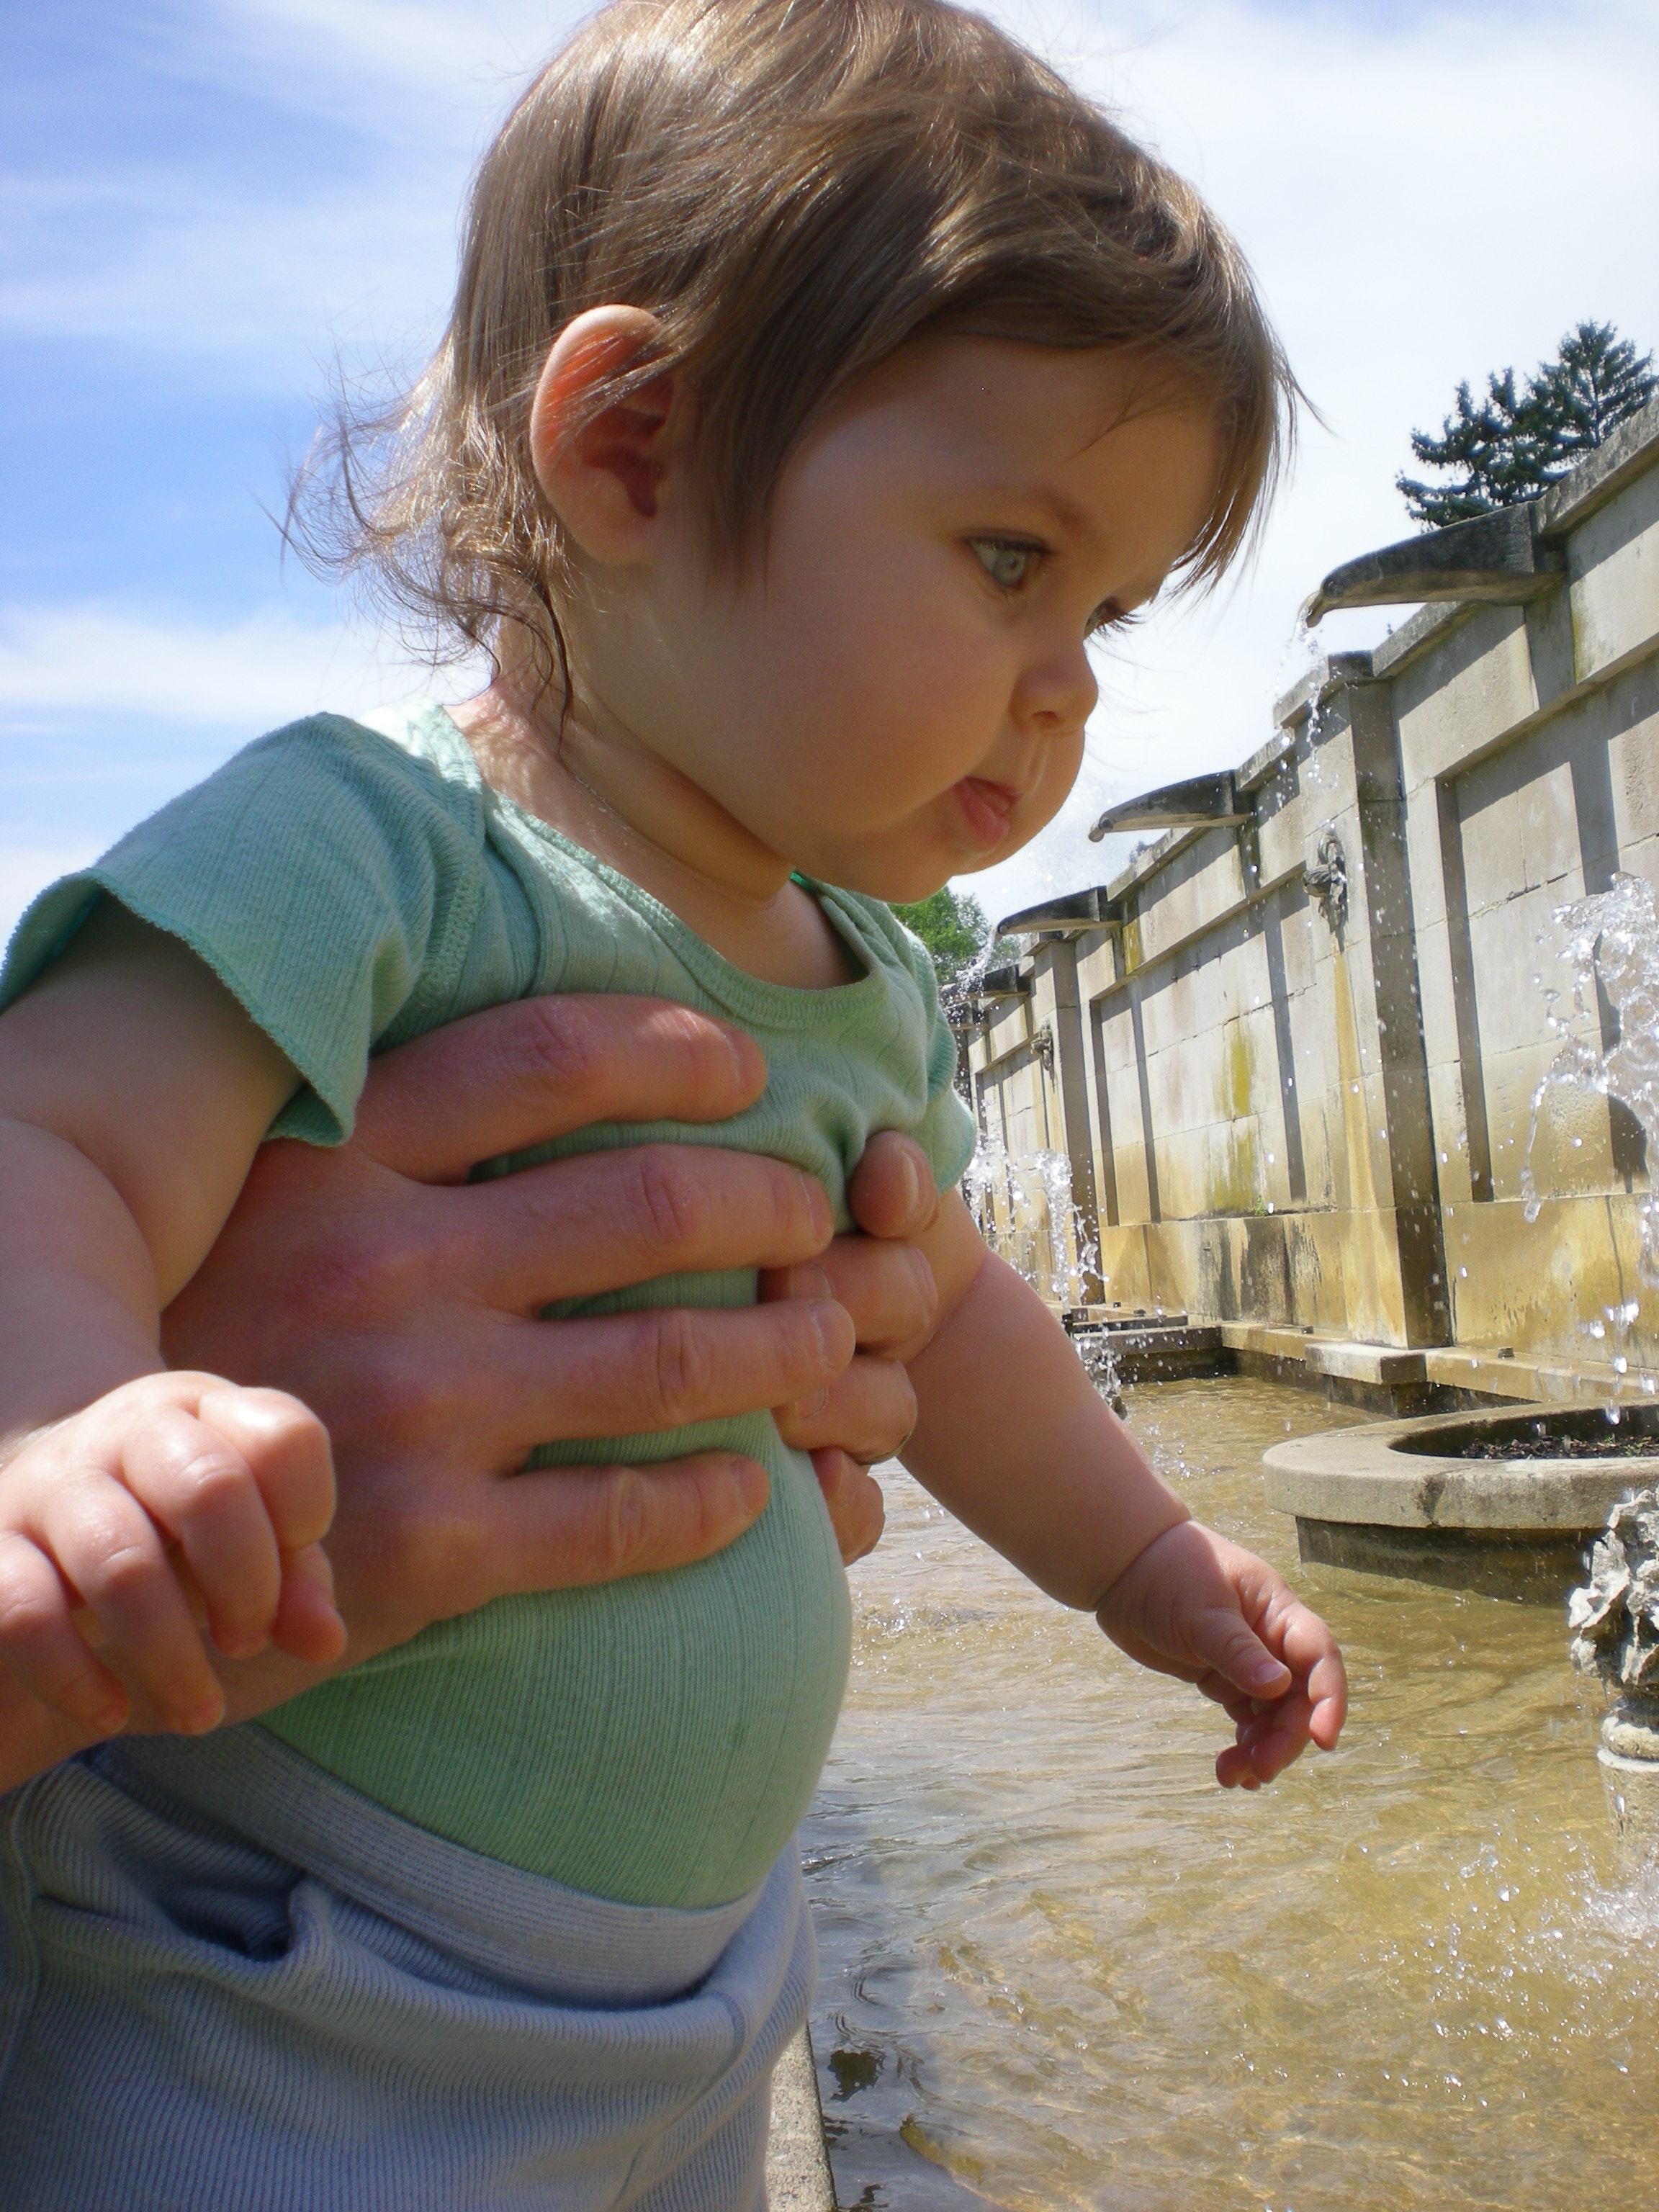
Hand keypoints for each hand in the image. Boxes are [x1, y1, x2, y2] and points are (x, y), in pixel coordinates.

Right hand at [0, 1374, 342, 1739]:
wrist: (41, 1505)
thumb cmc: (171, 1526)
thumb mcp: (244, 1532)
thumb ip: (297, 1580)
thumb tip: (325, 1641)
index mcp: (206, 1411)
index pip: (282, 1438)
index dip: (306, 1513)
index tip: (291, 1576)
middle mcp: (128, 1431)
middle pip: (211, 1490)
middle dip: (247, 1587)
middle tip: (246, 1642)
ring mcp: (52, 1485)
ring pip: (121, 1564)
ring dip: (171, 1656)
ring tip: (198, 1710)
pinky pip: (26, 1614)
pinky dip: (75, 1678)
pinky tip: (109, 1713)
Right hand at [1, 994, 939, 1788]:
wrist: (108, 1549)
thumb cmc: (216, 1350)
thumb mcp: (266, 1211)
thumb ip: (391, 1144)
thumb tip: (568, 1077)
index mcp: (338, 1161)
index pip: (545, 1058)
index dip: (675, 1050)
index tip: (749, 1070)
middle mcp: (383, 1266)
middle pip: (649, 1203)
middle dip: (773, 1205)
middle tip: (813, 1220)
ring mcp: (414, 1408)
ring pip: (673, 1358)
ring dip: (786, 1346)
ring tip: (825, 1340)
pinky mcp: (432, 1548)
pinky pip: (629, 1516)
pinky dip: (723, 1499)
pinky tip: (755, 1486)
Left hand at [1095, 1520, 1346, 1788]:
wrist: (1123, 1568)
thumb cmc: (1166, 1574)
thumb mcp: (1200, 1612)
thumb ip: (1237, 1650)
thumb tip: (1278, 1687)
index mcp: (1277, 1612)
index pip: (1318, 1658)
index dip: (1329, 1699)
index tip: (1323, 1739)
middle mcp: (1271, 1640)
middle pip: (1297, 1698)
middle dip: (1286, 1737)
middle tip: (1261, 1769)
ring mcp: (1248, 1661)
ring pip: (1273, 1716)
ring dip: (1263, 1749)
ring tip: (1235, 1777)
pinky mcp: (1224, 1678)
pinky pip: (1247, 1719)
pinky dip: (1243, 1745)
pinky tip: (1230, 1771)